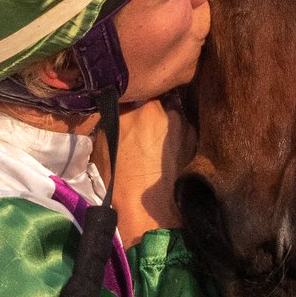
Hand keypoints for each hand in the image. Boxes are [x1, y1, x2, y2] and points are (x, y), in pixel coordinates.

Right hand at [99, 100, 195, 246]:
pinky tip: (171, 148)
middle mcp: (156, 107)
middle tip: (143, 122)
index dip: (130, 94)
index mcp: (129, 107)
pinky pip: (184, 126)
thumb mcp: (101, 146)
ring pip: (171, 110)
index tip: (128, 102)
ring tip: (158, 137)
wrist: (149, 207)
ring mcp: (178, 119)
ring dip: (165, 119)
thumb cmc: (119, 180)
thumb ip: (110, 120)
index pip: (130, 89)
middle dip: (149, 106)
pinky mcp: (193, 134)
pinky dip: (178, 133)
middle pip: (153, 97)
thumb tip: (116, 110)